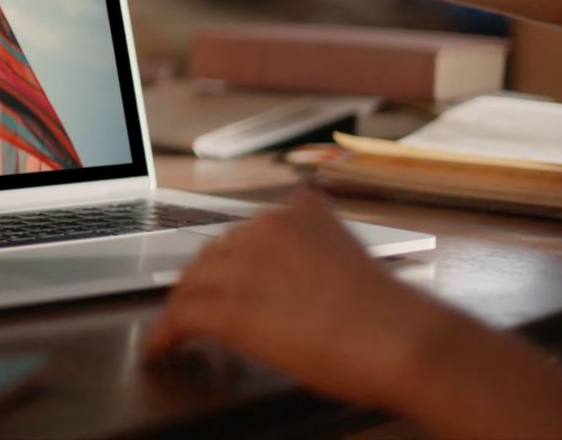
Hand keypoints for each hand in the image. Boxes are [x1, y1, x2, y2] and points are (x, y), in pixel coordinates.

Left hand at [143, 190, 449, 410]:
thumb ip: (311, 255)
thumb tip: (288, 281)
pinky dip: (165, 335)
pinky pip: (180, 316)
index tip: (222, 279)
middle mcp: (265, 228)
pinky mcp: (230, 307)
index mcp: (297, 211)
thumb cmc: (388, 315)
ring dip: (183, 308)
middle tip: (198, 310)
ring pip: (191, 282)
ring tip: (176, 332)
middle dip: (204, 283)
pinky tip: (161, 349)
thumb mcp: (348, 259)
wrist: (400, 340)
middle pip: (212, 254)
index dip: (228, 263)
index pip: (242, 233)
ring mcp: (245, 265)